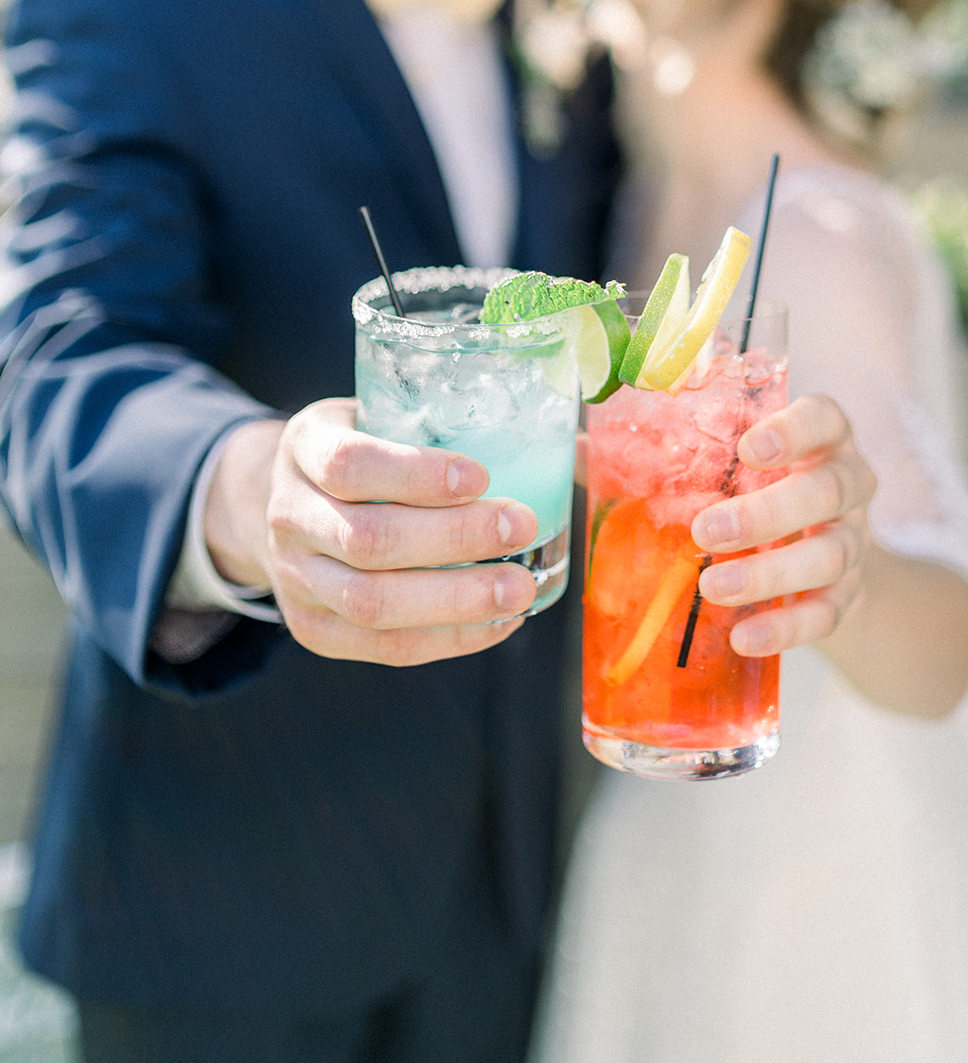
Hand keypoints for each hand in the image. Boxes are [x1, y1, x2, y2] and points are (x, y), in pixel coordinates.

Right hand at [205, 399, 539, 663]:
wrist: (294, 502)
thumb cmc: (368, 452)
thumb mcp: (389, 415)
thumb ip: (466, 424)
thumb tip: (585, 448)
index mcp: (305, 446)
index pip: (348, 464)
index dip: (414, 473)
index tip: (480, 475)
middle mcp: (287, 513)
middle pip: (367, 540)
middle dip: (453, 540)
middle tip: (521, 526)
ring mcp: (294, 579)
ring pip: (371, 603)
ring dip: (456, 600)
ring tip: (520, 588)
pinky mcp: (313, 629)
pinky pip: (384, 647)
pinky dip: (449, 638)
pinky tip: (499, 622)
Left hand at [692, 394, 876, 657]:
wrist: (825, 549)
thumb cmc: (762, 485)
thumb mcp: (736, 458)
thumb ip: (676, 449)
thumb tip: (587, 449)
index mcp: (823, 437)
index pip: (822, 420)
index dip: (792, 432)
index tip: (748, 448)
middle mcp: (848, 483)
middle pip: (825, 492)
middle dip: (765, 514)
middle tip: (706, 531)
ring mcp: (854, 540)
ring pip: (828, 556)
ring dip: (768, 574)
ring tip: (713, 587)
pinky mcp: (850, 592)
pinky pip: (826, 613)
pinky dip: (786, 627)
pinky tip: (744, 637)